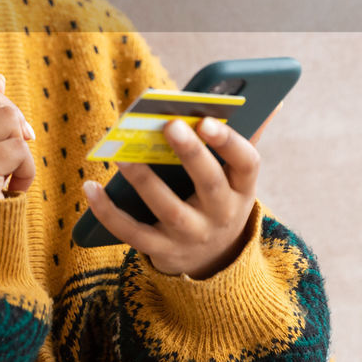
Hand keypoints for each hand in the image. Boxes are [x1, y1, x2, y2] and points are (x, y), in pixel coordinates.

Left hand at [83, 117, 259, 278]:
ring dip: (143, 180)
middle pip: (209, 184)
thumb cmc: (218, 198)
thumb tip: (271, 101)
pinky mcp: (161, 251)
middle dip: (190, 154)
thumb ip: (245, 138)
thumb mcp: (236, 177)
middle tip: (169, 124)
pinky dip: (108, 213)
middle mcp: (221, 215)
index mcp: (242, 189)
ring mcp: (191, 236)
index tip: (208, 121)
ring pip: (168, 209)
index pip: (246, 164)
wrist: (213, 260)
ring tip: (122, 153)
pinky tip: (90, 187)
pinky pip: (132, 233)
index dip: (229, 143)